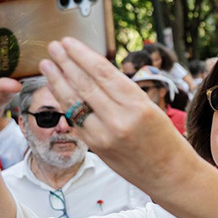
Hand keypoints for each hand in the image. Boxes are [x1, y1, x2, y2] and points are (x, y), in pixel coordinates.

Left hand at [39, 38, 187, 186]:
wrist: (170, 175)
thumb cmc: (165, 140)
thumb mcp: (151, 109)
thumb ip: (123, 94)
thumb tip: (94, 73)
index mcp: (138, 106)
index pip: (103, 73)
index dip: (82, 55)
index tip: (69, 42)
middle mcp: (119, 120)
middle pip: (85, 85)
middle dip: (66, 63)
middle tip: (53, 47)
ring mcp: (105, 136)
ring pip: (74, 103)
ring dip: (58, 81)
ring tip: (47, 64)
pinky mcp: (96, 148)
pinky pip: (76, 120)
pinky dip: (65, 103)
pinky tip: (56, 90)